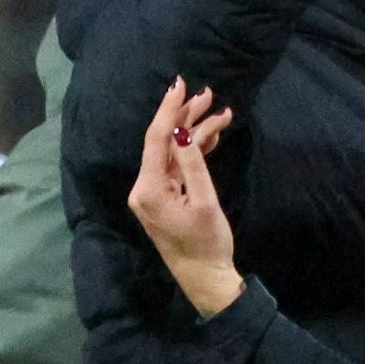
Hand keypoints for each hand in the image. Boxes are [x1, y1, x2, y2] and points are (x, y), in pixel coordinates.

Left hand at [127, 78, 244, 317]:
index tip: (181, 85)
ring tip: (220, 113)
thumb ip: (192, 163)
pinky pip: (177, 167)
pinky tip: (211, 137)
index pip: (156, 139)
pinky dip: (193, 151)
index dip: (169, 110)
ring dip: (195, 133)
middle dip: (185, 117)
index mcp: (148, 188)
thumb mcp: (205, 201)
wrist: (206, 278)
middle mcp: (144, 188)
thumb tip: (182, 132)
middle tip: (209, 94)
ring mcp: (153, 194)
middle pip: (163, 142)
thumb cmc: (207, 242)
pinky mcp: (165, 199)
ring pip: (173, 153)